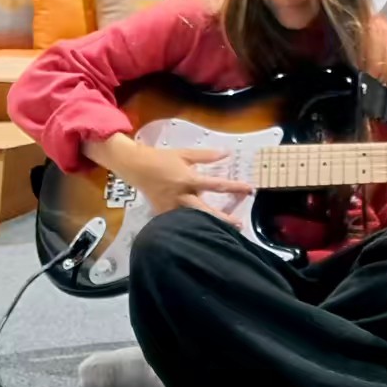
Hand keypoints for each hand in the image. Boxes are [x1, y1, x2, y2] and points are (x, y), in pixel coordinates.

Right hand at [124, 145, 251, 225]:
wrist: (136, 167)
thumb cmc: (162, 159)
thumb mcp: (186, 154)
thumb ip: (207, 156)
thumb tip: (227, 153)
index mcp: (189, 180)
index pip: (217, 184)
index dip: (235, 187)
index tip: (250, 189)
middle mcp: (182, 196)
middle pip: (207, 211)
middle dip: (224, 219)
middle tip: (239, 225)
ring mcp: (172, 208)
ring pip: (193, 221)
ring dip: (208, 226)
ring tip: (224, 234)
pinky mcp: (164, 214)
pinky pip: (179, 223)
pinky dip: (190, 228)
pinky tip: (201, 234)